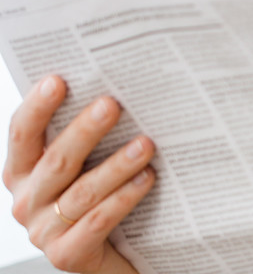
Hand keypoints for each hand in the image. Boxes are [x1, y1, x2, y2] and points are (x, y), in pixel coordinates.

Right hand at [3, 75, 155, 273]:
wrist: (116, 253)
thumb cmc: (102, 191)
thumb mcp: (88, 158)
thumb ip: (90, 129)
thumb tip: (118, 83)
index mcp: (24, 170)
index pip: (22, 133)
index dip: (37, 107)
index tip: (57, 80)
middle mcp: (27, 200)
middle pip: (56, 160)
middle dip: (85, 131)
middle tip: (112, 104)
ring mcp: (44, 231)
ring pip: (81, 192)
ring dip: (116, 165)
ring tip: (145, 145)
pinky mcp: (67, 256)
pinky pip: (97, 222)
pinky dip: (123, 198)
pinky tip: (147, 179)